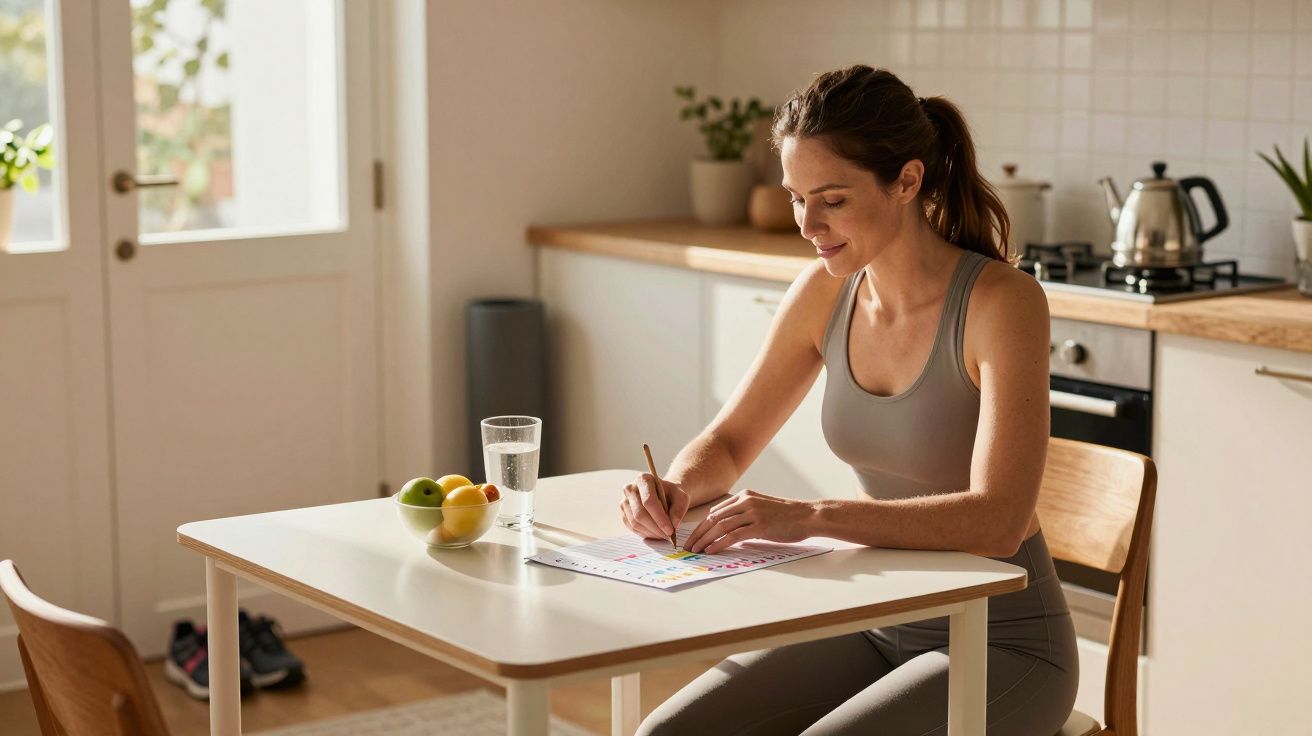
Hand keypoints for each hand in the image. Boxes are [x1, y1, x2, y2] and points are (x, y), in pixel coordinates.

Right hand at [619, 473, 689, 540]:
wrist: (664, 494)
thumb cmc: (671, 494)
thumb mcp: (681, 496)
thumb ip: (680, 508)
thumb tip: (674, 524)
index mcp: (643, 479)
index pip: (649, 501)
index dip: (659, 518)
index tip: (670, 530)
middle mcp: (630, 488)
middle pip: (640, 513)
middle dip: (655, 528)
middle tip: (668, 536)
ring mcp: (624, 501)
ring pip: (635, 522)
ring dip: (650, 533)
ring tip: (663, 535)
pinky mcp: (623, 513)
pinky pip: (632, 528)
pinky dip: (645, 534)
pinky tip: (655, 534)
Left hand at [684, 490, 815, 553]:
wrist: (808, 516)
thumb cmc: (787, 516)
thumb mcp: (763, 509)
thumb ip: (746, 514)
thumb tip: (729, 530)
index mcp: (745, 496)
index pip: (716, 511)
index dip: (702, 525)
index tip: (694, 537)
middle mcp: (746, 501)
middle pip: (714, 518)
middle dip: (698, 533)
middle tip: (688, 546)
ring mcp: (752, 513)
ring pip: (721, 526)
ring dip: (705, 540)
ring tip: (695, 551)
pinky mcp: (759, 525)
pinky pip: (733, 535)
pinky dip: (719, 543)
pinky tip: (711, 550)